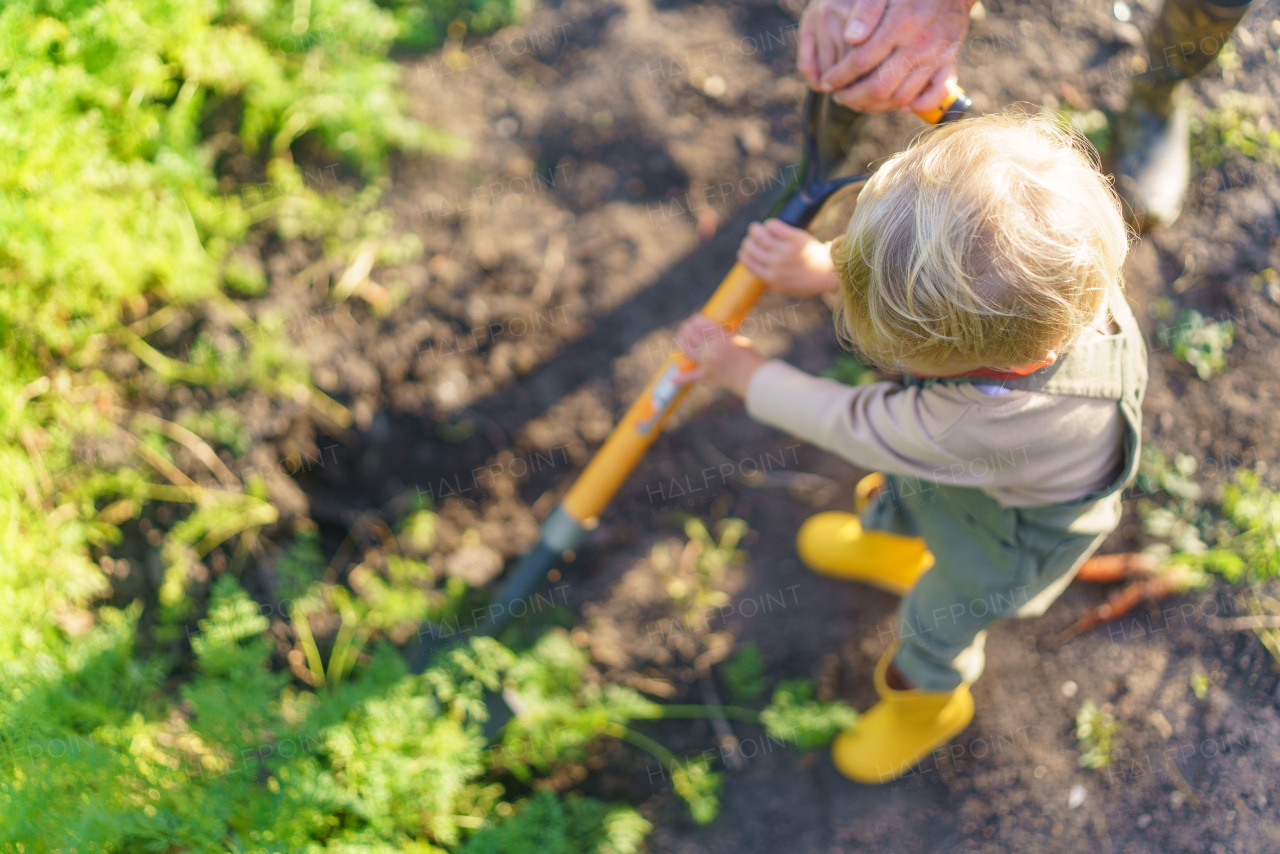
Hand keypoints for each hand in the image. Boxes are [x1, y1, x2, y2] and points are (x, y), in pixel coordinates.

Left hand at [672, 314, 767, 397]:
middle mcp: (711, 348)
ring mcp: (707, 361)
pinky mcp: (707, 375)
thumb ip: (724, 337)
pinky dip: (681, 378)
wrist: (753, 378)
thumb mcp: (738, 340)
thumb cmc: (750, 358)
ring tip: (680, 337)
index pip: (702, 323)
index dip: (696, 319)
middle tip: (686, 326)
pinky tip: (672, 378)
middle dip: (686, 328)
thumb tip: (714, 334)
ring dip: (681, 341)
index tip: (695, 318)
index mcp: (721, 336)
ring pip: (687, 349)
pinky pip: (691, 376)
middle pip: (691, 334)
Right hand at [737, 219, 839, 295]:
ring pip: (760, 235)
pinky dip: (769, 224)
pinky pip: (775, 226)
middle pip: (751, 248)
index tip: (744, 249)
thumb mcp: (787, 289)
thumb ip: (772, 285)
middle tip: (750, 238)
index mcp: (771, 278)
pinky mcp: (795, 238)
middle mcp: (776, 264)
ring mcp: (785, 251)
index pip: (748, 263)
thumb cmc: (808, 282)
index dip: (743, 254)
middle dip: (748, 241)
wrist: (828, 272)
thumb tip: (758, 283)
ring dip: (754, 230)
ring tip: (755, 228)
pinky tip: (770, 225)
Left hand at [813, 0, 971, 113]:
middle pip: (879, 86)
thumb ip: (866, 10)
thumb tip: (849, 37)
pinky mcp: (949, 62)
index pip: (860, 61)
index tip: (826, 82)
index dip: (839, 76)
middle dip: (853, 97)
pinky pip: (936, 94)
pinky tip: (900, 105)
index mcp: (898, 24)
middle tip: (839, 97)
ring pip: (902, 96)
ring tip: (860, 102)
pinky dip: (918, 105)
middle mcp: (918, 44)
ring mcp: (935, 55)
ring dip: (876, 106)